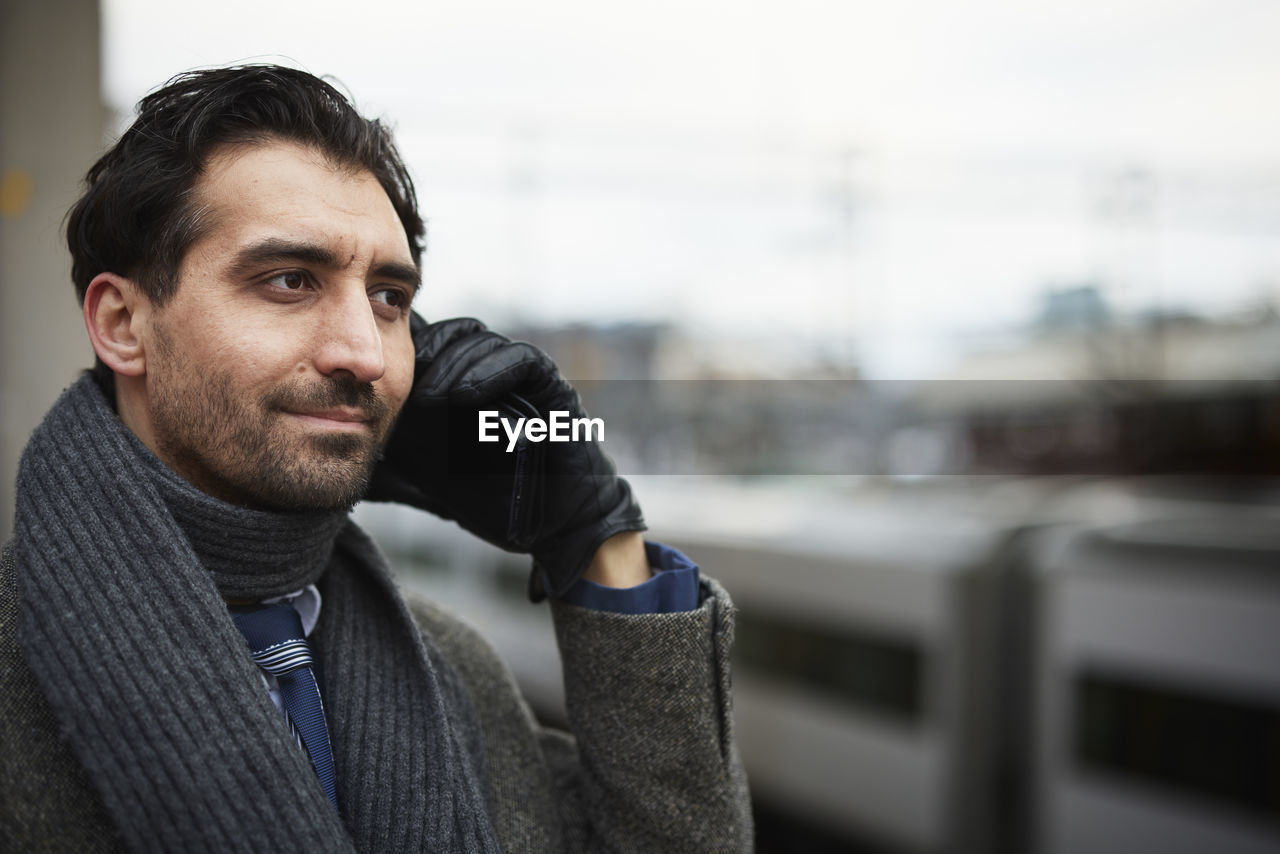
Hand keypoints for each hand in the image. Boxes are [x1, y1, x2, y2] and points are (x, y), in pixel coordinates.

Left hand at [366, 313, 646, 598]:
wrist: (548, 525)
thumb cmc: (489, 501)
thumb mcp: (421, 482)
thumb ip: (385, 472)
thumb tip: (333, 477)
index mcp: (454, 385)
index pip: (425, 340)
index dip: (398, 348)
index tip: (371, 377)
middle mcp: (486, 372)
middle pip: (449, 332)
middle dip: (421, 351)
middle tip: (398, 382)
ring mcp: (520, 377)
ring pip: (481, 340)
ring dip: (452, 364)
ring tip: (429, 397)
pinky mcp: (550, 386)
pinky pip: (523, 359)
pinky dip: (492, 369)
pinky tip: (465, 396)